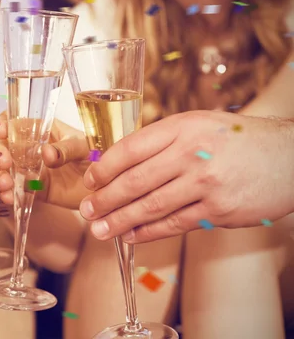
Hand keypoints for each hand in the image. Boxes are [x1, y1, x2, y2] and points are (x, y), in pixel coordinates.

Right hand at [0, 112, 90, 208]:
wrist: (109, 186)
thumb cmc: (99, 156)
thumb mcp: (84, 147)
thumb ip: (66, 150)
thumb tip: (46, 153)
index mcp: (44, 130)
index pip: (19, 122)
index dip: (5, 123)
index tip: (2, 131)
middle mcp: (33, 148)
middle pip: (6, 146)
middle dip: (0, 153)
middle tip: (5, 162)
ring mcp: (32, 169)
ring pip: (7, 170)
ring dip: (1, 175)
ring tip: (6, 183)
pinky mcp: (35, 189)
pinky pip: (17, 190)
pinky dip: (9, 194)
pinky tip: (9, 197)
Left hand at [79, 110, 293, 242]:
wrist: (289, 157)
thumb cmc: (238, 139)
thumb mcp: (199, 124)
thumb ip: (162, 141)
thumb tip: (118, 161)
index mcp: (182, 127)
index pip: (131, 149)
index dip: (104, 167)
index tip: (89, 180)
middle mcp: (192, 154)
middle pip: (135, 181)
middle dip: (105, 199)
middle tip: (86, 211)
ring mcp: (206, 184)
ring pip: (151, 206)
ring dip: (120, 221)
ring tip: (100, 230)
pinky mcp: (219, 211)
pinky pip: (174, 224)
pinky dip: (148, 232)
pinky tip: (131, 236)